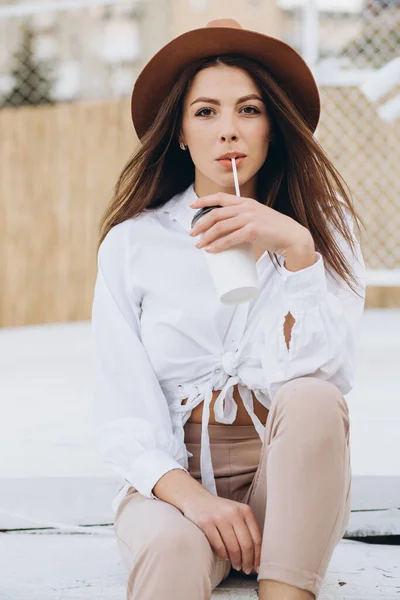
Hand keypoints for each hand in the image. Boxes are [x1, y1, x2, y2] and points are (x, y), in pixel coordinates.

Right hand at [182, 491, 261, 574]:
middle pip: (246, 544)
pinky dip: (223, 555)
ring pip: (233, 547)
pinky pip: (218, 546)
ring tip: (237, 565)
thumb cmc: (219, 510)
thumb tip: (257, 555)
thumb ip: (246, 528)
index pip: (256, 537)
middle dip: (248, 561)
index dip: (258, 555)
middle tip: (247, 569)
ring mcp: (219, 517)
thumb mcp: (236, 513)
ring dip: (236, 561)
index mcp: (245, 510)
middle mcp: (233, 512)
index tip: (257, 566)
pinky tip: (225, 557)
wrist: (195, 497)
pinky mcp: (205, 523)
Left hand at [189, 191, 312, 257]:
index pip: (220, 198)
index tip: (191, 206)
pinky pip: (230, 239)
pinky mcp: (253, 231)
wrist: (292, 237)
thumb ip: (243, 219)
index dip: (203, 201)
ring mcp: (250, 219)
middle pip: (216, 214)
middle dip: (200, 225)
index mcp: (246, 202)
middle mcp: (246, 208)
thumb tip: (226, 230)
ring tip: (199, 245)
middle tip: (192, 234)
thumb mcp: (257, 217)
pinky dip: (218, 245)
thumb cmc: (274, 230)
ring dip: (206, 237)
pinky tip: (211, 250)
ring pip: (220, 227)